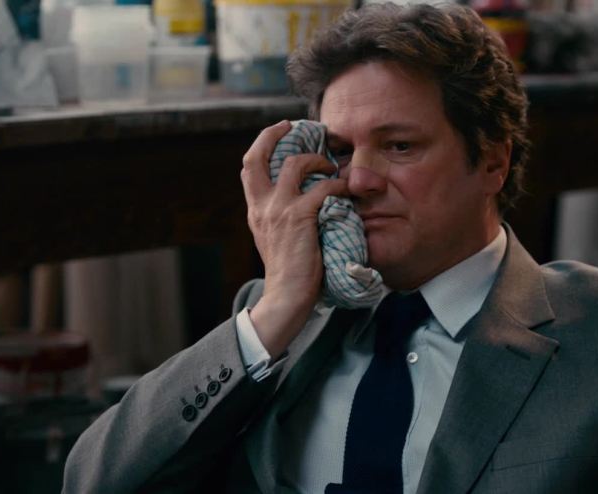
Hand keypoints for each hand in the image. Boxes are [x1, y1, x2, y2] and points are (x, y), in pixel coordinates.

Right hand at [240, 120, 347, 356]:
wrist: (286, 296)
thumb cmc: (288, 272)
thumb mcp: (274, 239)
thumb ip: (280, 217)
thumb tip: (302, 200)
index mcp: (255, 210)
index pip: (248, 167)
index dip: (263, 144)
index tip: (279, 131)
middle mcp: (262, 206)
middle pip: (257, 156)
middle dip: (274, 134)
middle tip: (294, 126)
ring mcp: (278, 210)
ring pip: (295, 163)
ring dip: (317, 159)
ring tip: (330, 166)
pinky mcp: (299, 217)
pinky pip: (323, 188)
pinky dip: (339, 184)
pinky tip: (348, 190)